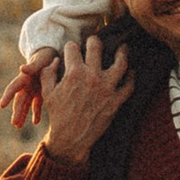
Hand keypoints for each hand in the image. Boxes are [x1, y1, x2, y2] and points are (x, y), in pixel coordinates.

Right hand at [1, 56, 48, 133]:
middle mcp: (26, 85)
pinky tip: (35, 122)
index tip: (1, 105)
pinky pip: (37, 104)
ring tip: (18, 125)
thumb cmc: (45, 56)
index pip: (13, 87)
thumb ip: (32, 66)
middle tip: (14, 123)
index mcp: (24, 77)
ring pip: (26, 104)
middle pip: (19, 100)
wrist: (51, 55)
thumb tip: (21, 68)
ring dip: (22, 114)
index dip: (7, 96)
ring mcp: (33, 90)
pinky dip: (36, 113)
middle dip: (17, 111)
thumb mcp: (40, 60)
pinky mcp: (41, 93)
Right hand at [34, 34, 134, 164]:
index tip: (73, 49)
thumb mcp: (48, 93)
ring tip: (123, 48)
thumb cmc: (58, 115)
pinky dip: (132, 77)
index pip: (73, 48)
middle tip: (95, 41)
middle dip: (94, 41)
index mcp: (73, 73)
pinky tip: (131, 71)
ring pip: (121, 63)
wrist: (70, 138)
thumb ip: (48, 73)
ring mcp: (106, 89)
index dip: (71, 47)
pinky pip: (129, 85)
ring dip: (123, 52)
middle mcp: (92, 77)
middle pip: (96, 47)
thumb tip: (57, 59)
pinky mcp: (116, 101)